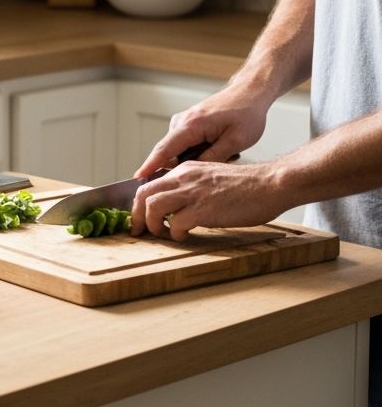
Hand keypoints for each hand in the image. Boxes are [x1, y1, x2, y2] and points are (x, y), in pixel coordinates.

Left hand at [131, 159, 285, 240]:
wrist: (271, 184)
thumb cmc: (247, 186)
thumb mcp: (210, 178)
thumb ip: (192, 186)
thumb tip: (177, 204)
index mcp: (185, 170)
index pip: (150, 184)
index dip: (140, 203)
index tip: (140, 217)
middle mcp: (184, 177)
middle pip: (143, 194)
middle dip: (136, 215)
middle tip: (139, 230)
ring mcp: (192, 192)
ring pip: (153, 207)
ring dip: (153, 225)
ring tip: (163, 235)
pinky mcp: (203, 209)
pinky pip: (176, 224)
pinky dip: (176, 233)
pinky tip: (184, 236)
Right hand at [134, 83, 270, 179]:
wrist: (249, 93)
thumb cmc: (246, 114)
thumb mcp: (236, 141)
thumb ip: (212, 158)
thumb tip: (191, 172)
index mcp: (191, 126)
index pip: (164, 150)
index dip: (150, 166)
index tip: (137, 178)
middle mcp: (181, 122)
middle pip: (169, 152)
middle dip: (181, 167)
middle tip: (211, 166)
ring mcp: (182, 121)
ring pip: (178, 149)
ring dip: (193, 158)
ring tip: (224, 152)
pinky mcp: (187, 123)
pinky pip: (184, 144)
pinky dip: (195, 151)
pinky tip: (217, 147)